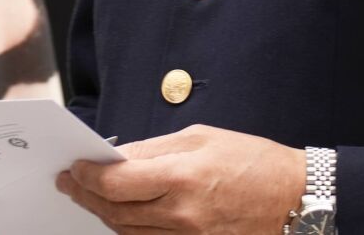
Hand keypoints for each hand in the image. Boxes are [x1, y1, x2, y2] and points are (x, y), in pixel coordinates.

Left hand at [58, 125, 302, 233]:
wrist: (294, 199)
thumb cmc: (253, 161)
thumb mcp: (202, 137)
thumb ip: (156, 148)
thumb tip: (119, 155)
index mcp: (183, 176)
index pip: (117, 182)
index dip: (88, 176)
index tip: (74, 167)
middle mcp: (182, 214)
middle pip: (115, 211)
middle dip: (86, 195)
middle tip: (70, 183)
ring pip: (127, 231)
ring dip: (103, 214)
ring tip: (89, 197)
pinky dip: (129, 230)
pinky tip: (120, 215)